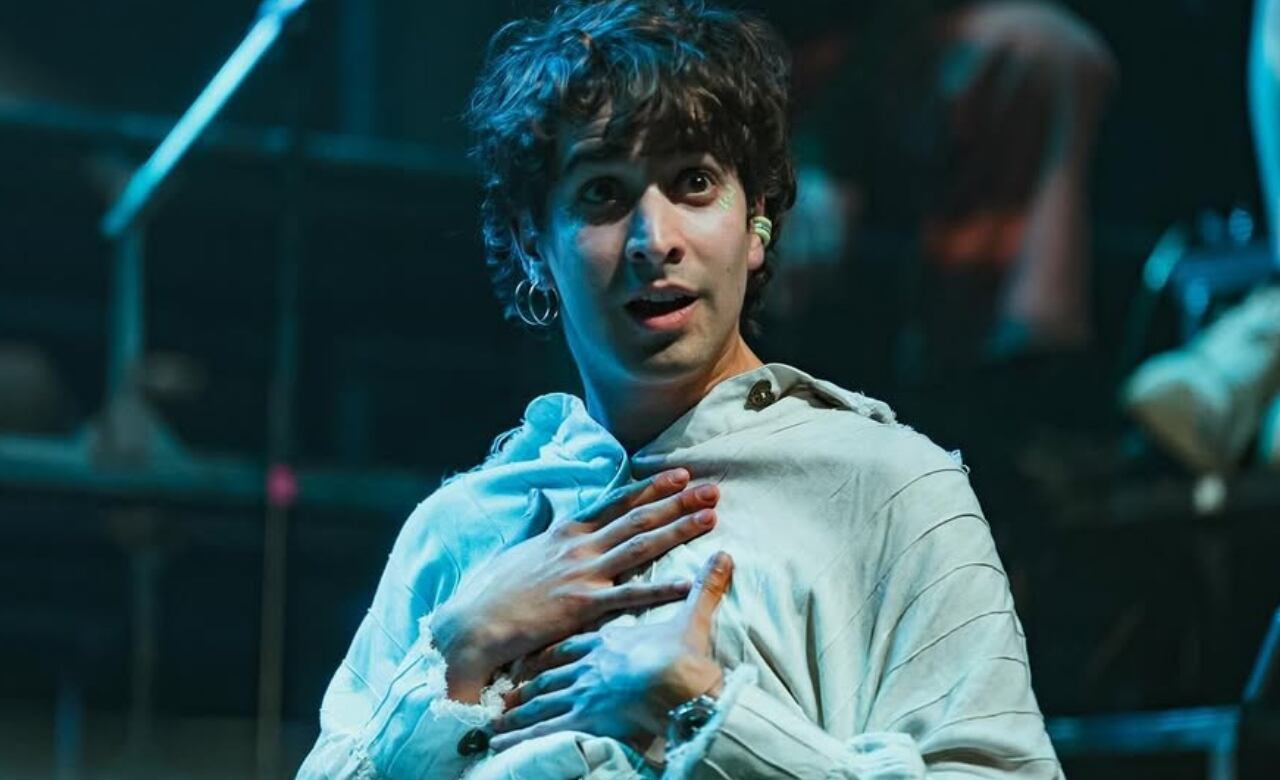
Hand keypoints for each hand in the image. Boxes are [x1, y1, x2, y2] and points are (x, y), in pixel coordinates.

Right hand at [429, 469, 719, 701]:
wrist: (473, 623)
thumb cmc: (492, 591)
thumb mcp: (519, 550)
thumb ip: (540, 530)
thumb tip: (544, 509)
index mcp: (565, 532)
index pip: (616, 502)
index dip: (651, 487)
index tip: (680, 474)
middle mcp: (579, 546)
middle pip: (638, 517)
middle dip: (679, 502)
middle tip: (712, 488)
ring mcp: (583, 573)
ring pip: (642, 546)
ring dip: (679, 529)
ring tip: (711, 517)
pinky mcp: (584, 605)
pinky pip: (632, 595)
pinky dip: (662, 588)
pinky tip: (688, 583)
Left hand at [490, 551, 733, 750]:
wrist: (679, 687)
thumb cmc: (683, 658)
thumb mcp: (694, 619)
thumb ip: (705, 589)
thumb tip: (723, 557)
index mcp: (608, 640)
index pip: (573, 640)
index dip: (554, 645)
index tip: (537, 645)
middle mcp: (587, 664)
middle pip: (551, 668)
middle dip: (528, 675)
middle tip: (507, 678)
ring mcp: (580, 692)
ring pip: (541, 699)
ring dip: (518, 708)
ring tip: (496, 717)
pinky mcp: (580, 719)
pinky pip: (542, 729)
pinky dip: (519, 736)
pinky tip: (499, 744)